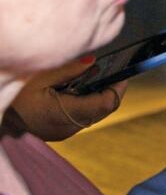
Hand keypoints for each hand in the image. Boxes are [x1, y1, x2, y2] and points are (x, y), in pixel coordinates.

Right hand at [8, 57, 125, 140]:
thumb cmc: (13, 96)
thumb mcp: (38, 77)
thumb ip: (68, 69)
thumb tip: (94, 62)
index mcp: (65, 114)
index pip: (106, 104)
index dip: (118, 87)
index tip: (123, 72)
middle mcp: (68, 128)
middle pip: (102, 110)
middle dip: (108, 90)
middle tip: (110, 70)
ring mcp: (63, 132)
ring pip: (92, 114)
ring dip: (96, 96)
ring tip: (90, 77)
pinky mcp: (57, 131)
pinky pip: (80, 117)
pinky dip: (83, 102)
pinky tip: (74, 89)